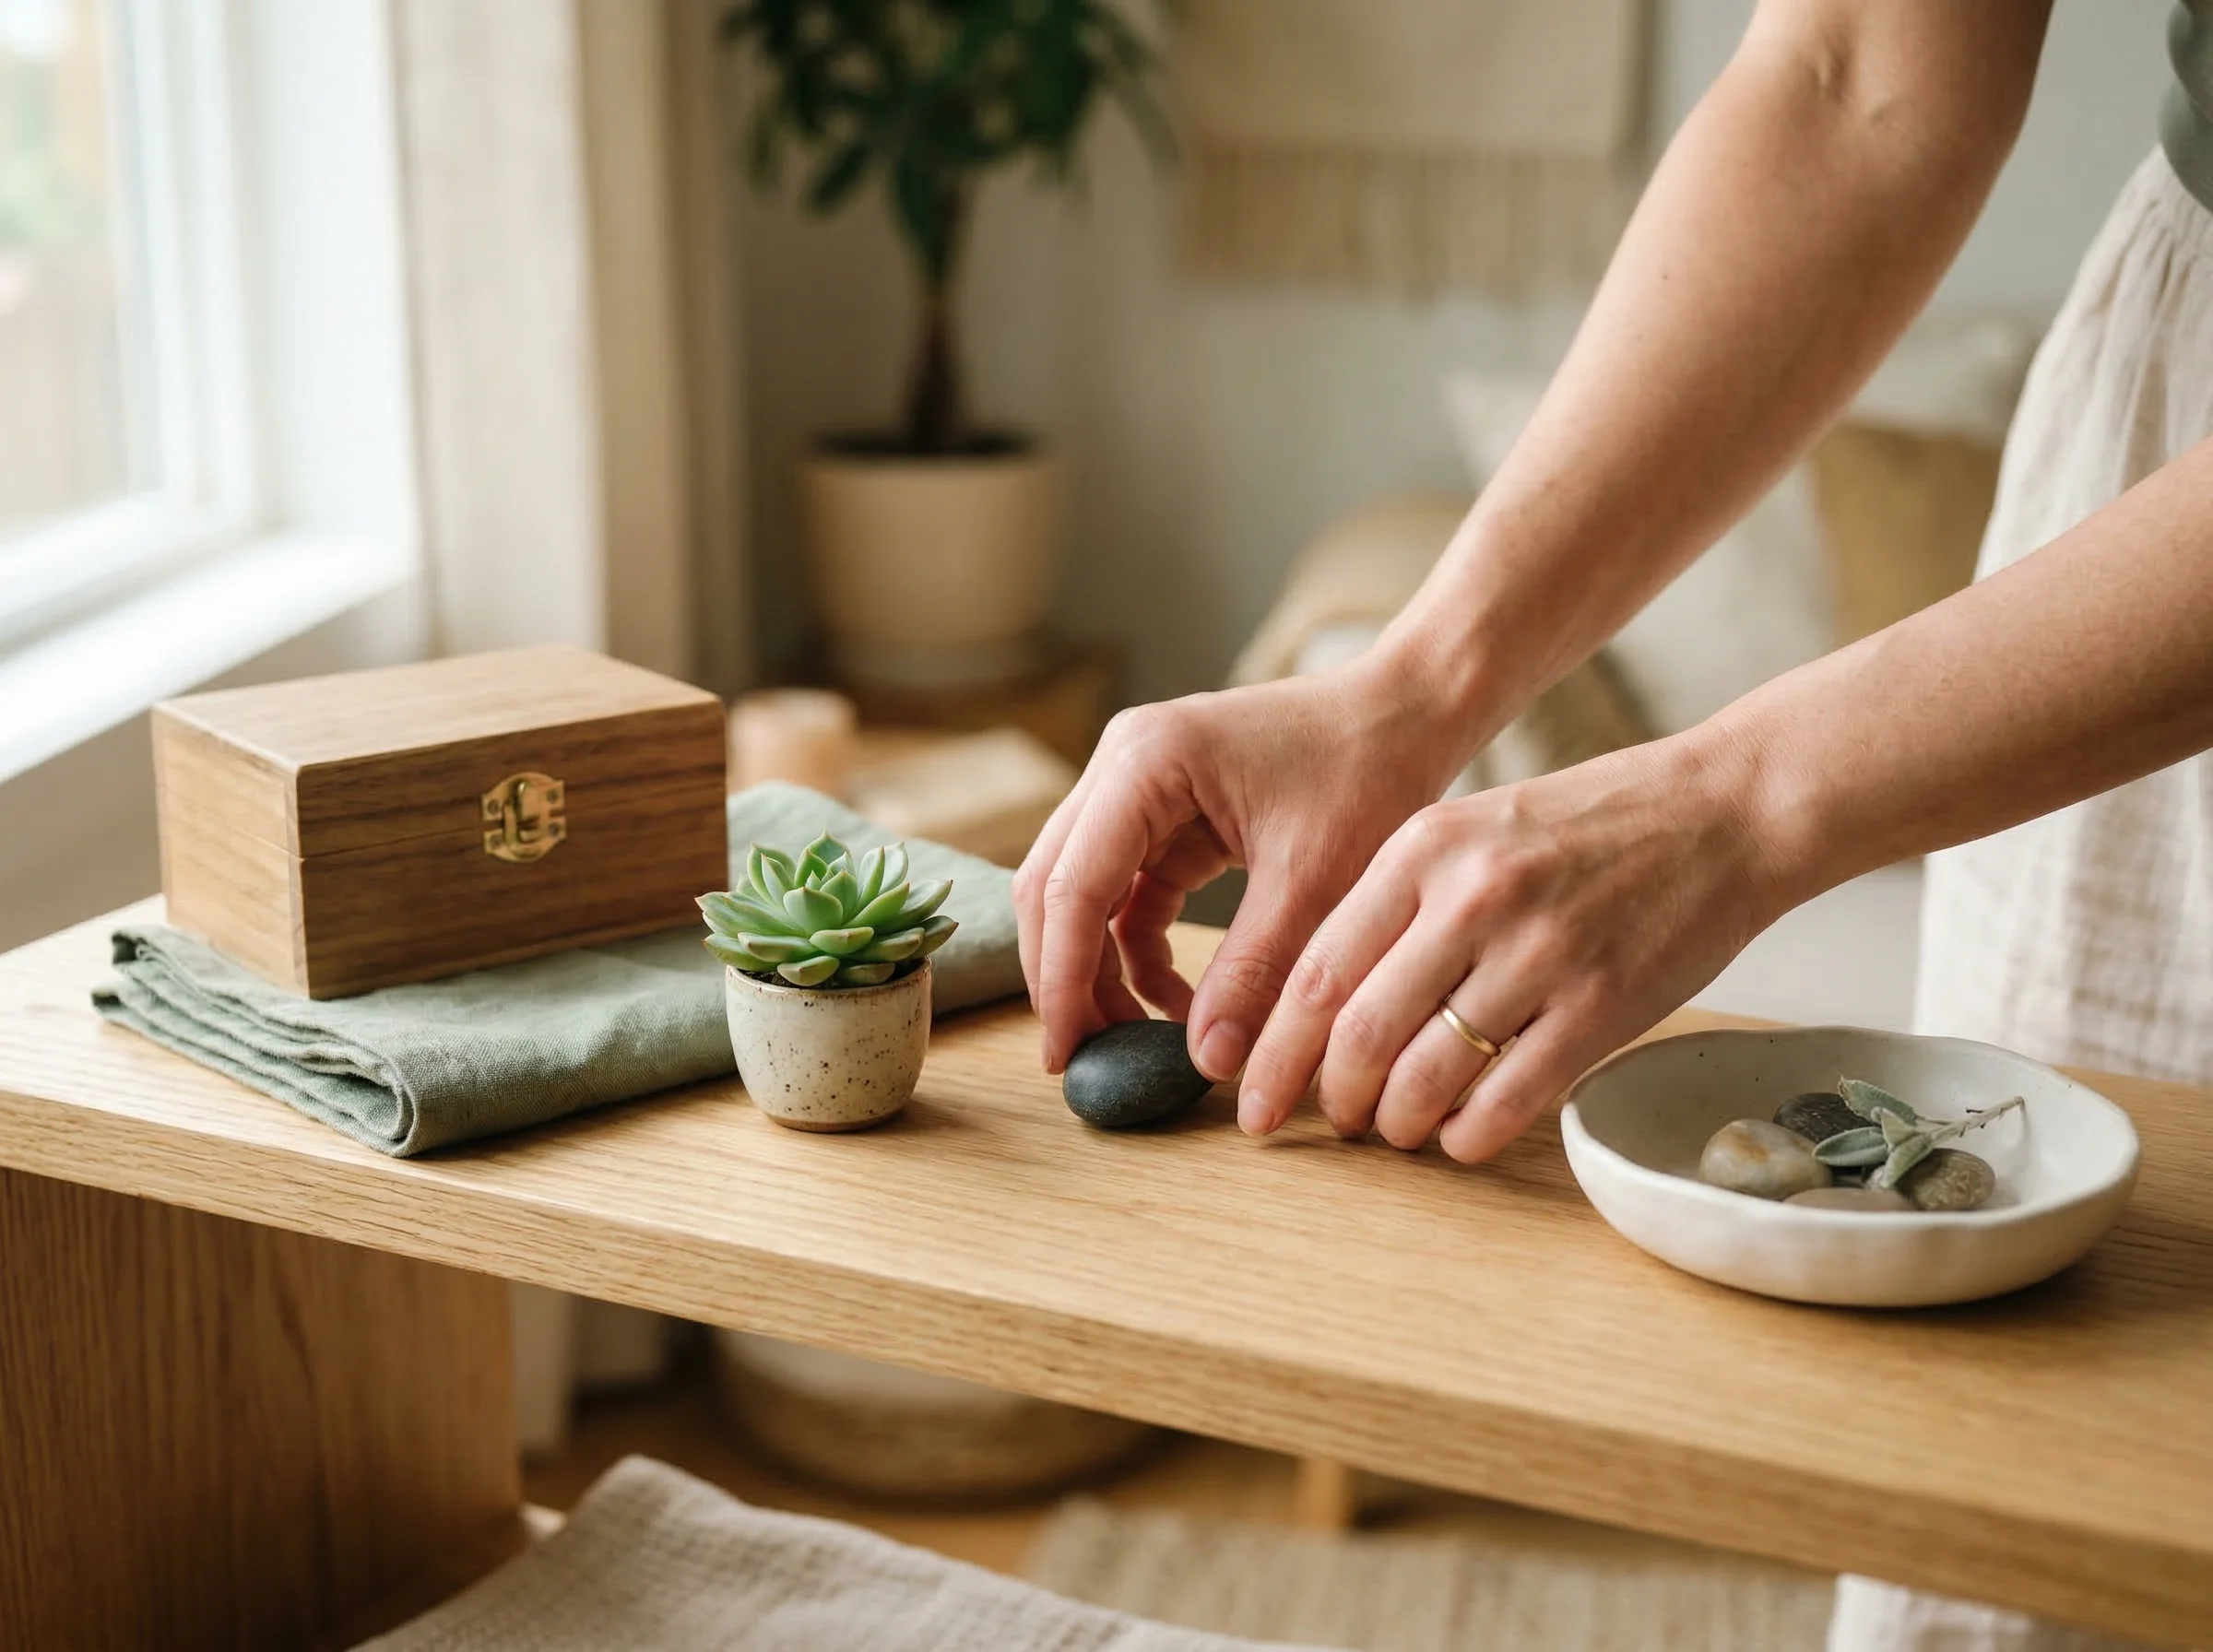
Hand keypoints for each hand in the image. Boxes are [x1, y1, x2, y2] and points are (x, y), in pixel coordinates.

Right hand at [1014, 660, 1474, 1077]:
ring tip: (1136, 1039)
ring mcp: (1138, 785)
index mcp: (1146, 763)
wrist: (1409, 712)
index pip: (1073, 886)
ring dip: (1098, 967)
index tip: (1061, 1055)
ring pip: (1084, 893)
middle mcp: (1124, 764)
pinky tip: (1179, 1001)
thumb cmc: (1368, 770)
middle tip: (1080, 1059)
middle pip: (1056, 887)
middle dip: (1065, 976)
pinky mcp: (1165, 812)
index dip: (1060, 978)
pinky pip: (1129, 892)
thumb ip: (1254, 974)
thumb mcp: (1312, 883)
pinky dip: (1139, 949)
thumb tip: (1208, 1064)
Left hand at [1240, 732, 1785, 1160]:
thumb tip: (1323, 1005)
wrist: (1723, 811)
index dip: (1275, 1049)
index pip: (1318, 970)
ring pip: (1426, 1075)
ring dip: (1397, 1123)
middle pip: (1359, 1033)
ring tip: (1395, 1130)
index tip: (1253, 1093)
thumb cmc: (1588, 826)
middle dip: (1329, 1097)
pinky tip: (1460, 1135)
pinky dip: (1467, 1134)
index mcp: (1422, 848)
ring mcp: (1538, 954)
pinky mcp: (1600, 1007)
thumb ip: (1399, 904)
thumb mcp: (1471, 830)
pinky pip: (1506, 1100)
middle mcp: (1470, 898)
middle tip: (1329, 1122)